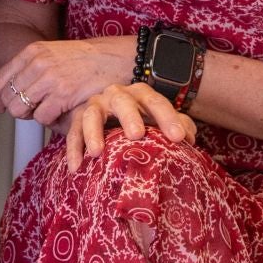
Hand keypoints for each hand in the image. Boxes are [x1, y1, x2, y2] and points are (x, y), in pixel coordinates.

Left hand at [0, 35, 136, 128]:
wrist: (112, 58)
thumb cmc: (84, 59)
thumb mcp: (52, 53)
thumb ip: (31, 67)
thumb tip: (9, 88)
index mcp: (32, 52)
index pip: (0, 79)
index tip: (3, 106)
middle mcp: (37, 64)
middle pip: (9, 97)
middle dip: (17, 109)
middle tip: (30, 111)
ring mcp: (50, 79)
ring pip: (21, 109)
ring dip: (31, 115)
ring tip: (45, 111)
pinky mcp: (63, 94)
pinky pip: (41, 117)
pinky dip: (48, 120)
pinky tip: (59, 113)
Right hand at [64, 82, 196, 173]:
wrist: (111, 120)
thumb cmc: (143, 123)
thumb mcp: (161, 122)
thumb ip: (179, 126)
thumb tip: (189, 138)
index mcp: (141, 95)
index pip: (156, 102)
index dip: (168, 118)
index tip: (179, 138)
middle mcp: (117, 96)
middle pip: (123, 102)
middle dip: (130, 117)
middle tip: (137, 135)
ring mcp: (96, 106)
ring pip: (92, 114)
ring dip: (94, 132)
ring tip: (97, 152)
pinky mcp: (76, 120)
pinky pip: (72, 133)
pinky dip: (74, 149)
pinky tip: (76, 167)